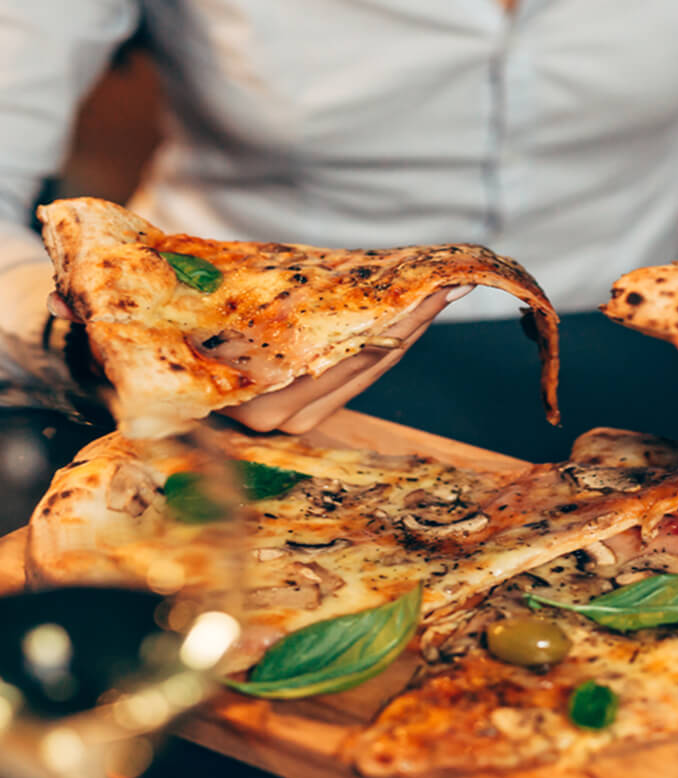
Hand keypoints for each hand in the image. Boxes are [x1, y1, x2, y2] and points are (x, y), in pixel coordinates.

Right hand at [49, 287, 469, 434]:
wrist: (116, 368)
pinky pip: (354, 374)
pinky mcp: (300, 399)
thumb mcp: (120, 336)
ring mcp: (290, 411)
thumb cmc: (125, 348)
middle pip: (355, 372)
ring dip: (405, 334)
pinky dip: (385, 345)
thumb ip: (103, 325)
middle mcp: (270, 417)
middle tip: (446, 288)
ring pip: (362, 374)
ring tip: (441, 293)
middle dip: (404, 330)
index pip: (321, 374)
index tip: (412, 306)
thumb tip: (60, 295)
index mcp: (237, 407)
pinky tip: (412, 314)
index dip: (372, 341)